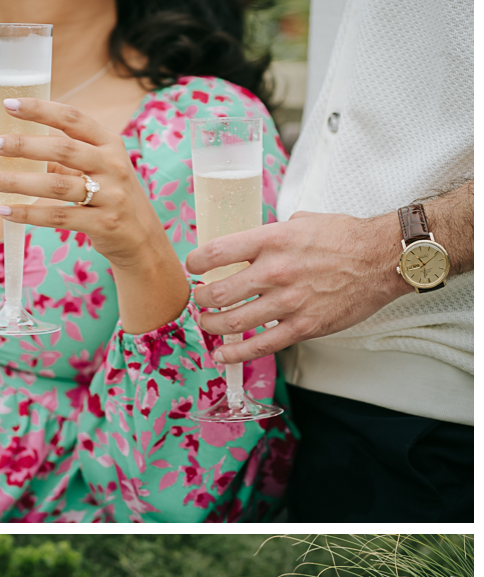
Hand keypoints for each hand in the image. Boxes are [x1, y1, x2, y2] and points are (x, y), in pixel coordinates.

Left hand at [0, 97, 190, 332]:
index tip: (10, 105)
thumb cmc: (112, 199)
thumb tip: (19, 148)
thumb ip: (64, 160)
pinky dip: (29, 213)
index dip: (41, 110)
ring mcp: (111, 195)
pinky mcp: (104, 224)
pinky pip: (59, 217)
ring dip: (19, 182)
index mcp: (110, 144)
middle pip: (63, 150)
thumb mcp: (98, 171)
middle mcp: (113, 166)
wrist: (143, 241)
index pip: (73, 119)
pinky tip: (5, 210)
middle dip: (24, 145)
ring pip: (57, 186)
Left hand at [186, 210, 410, 363]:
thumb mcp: (302, 221)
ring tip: (206, 323)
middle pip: (219, 293)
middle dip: (201, 300)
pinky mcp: (303, 326)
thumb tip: (250, 243)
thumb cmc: (344, 237)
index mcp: (272, 240)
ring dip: (212, 326)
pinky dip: (236, 353)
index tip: (193, 268)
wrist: (381, 259)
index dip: (196, 263)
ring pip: (234, 322)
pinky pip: (261, 346)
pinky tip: (222, 355)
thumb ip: (272, 234)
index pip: (218, 252)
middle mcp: (276, 271)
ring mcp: (288, 301)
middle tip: (199, 300)